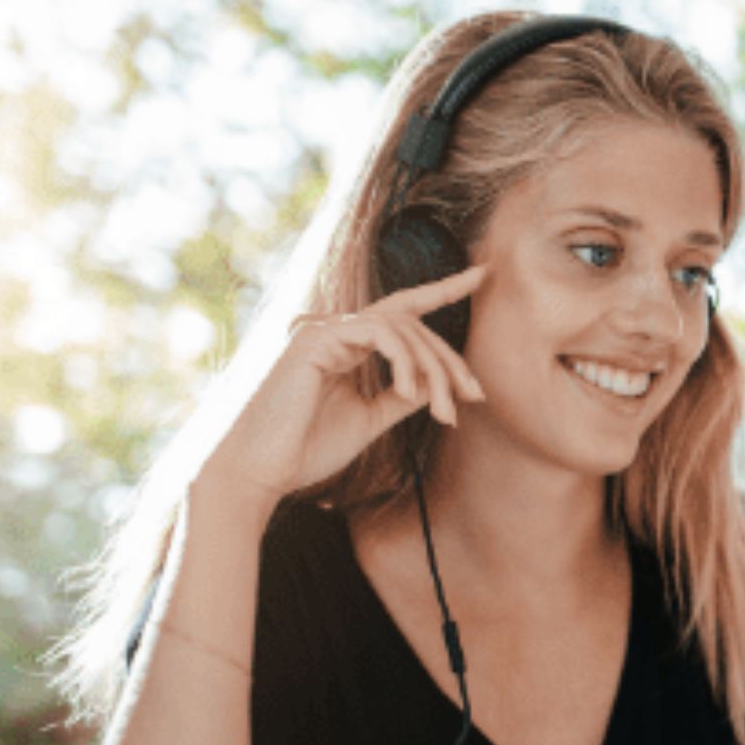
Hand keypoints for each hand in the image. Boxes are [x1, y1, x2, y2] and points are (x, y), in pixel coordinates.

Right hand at [199, 263, 489, 512]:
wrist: (264, 469)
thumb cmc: (308, 448)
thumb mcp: (370, 419)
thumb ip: (401, 395)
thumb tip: (436, 380)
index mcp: (346, 345)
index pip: (401, 310)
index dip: (442, 289)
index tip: (480, 275)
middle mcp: (335, 330)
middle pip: (412, 324)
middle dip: (450, 360)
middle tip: (473, 396)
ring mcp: (323, 330)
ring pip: (402, 329)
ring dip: (433, 370)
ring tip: (443, 410)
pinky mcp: (315, 338)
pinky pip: (379, 334)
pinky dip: (406, 361)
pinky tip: (413, 392)